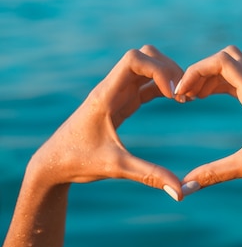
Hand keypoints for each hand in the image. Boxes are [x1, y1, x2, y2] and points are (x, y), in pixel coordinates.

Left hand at [27, 45, 183, 199]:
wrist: (53, 163)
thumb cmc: (78, 162)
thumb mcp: (116, 168)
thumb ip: (149, 175)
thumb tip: (180, 192)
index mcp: (106, 95)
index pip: (134, 59)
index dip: (158, 69)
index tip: (172, 94)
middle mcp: (112, 87)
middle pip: (145, 55)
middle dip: (168, 68)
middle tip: (183, 94)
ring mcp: (117, 92)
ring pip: (147, 65)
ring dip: (168, 75)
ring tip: (183, 99)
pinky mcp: (122, 101)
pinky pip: (147, 83)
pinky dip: (163, 86)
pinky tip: (177, 101)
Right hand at [175, 45, 241, 192]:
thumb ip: (215, 174)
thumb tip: (184, 188)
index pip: (222, 62)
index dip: (195, 71)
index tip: (180, 95)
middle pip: (228, 57)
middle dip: (202, 70)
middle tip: (185, 95)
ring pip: (236, 67)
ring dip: (211, 76)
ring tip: (191, 98)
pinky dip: (222, 83)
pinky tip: (208, 98)